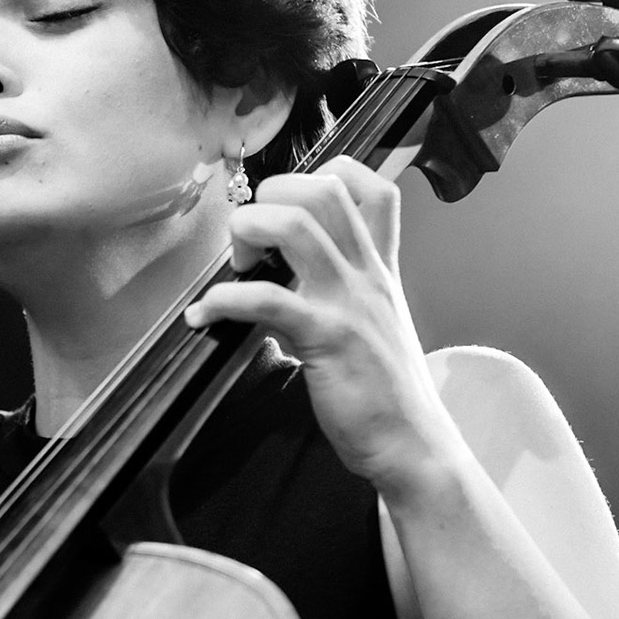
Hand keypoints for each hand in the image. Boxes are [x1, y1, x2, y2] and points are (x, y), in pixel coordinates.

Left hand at [182, 156, 461, 495]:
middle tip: (251, 240)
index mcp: (380, 267)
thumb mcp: (371, 325)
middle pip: (325, 189)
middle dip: (273, 195)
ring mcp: (348, 303)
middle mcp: (367, 274)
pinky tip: (204, 315)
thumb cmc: (386, 392)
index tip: (288, 203)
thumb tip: (283, 282)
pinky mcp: (327, 339)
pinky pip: (266, 300)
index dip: (325, 173)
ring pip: (297, 225)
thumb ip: (337, 294)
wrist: (414, 445)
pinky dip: (222, 300)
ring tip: (233, 265)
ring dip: (249, 229)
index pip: (373, 187)